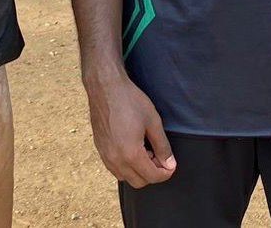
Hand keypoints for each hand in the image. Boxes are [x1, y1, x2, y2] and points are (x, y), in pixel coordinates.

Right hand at [86, 70, 176, 188]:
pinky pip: (115, 168)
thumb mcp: (153, 121)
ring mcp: (105, 156)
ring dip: (138, 171)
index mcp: (131, 154)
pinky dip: (126, 166)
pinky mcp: (100, 150)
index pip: (152, 176)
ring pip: (125, 177)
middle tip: (158, 156)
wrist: (105, 88)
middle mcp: (116, 160)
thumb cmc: (130, 101)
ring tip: (146, 150)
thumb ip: (162, 146)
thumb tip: (169, 164)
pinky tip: (132, 148)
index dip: (165, 173)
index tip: (171, 165)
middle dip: (152, 173)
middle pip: (139, 182)